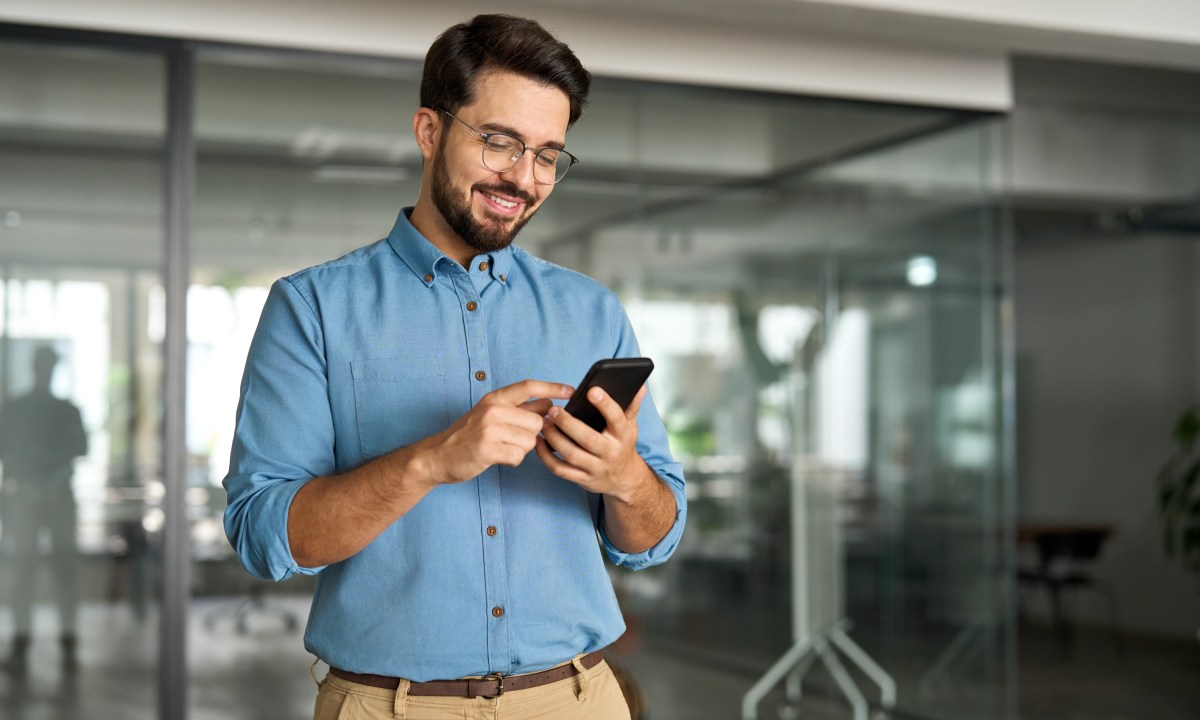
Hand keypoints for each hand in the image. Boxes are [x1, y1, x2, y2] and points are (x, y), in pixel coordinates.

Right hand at [414, 379, 574, 486]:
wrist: (437, 455)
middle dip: (532, 435)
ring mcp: (490, 429)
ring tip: (502, 448)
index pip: (529, 386)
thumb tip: (550, 405)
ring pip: (530, 441)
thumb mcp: (492, 414)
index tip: (571, 391)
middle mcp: (493, 409)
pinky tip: (499, 458)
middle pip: (537, 421)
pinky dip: (512, 461)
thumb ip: (520, 409)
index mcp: (495, 398)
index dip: (553, 388)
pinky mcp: (488, 449)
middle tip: (512, 440)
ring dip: (521, 450)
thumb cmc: (468, 435)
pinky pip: (518, 457)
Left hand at [535, 385, 647, 500]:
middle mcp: (610, 453)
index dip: (605, 404)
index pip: (616, 418)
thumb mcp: (631, 426)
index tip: (591, 390)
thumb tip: (639, 386)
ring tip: (543, 423)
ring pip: (571, 454)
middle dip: (568, 423)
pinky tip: (539, 442)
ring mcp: (596, 468)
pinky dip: (546, 456)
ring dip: (554, 438)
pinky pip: (560, 469)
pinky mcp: (582, 479)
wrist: (624, 479)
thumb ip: (631, 406)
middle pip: (588, 438)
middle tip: (553, 410)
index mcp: (623, 435)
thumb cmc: (623, 446)